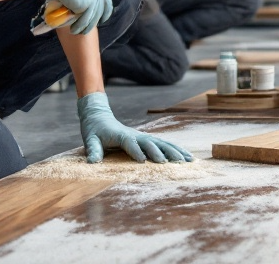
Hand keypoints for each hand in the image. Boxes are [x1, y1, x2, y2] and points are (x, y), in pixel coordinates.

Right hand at [41, 0, 112, 34]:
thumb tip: (84, 4)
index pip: (107, 3)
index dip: (105, 13)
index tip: (101, 20)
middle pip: (100, 13)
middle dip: (93, 23)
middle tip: (85, 30)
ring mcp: (96, 0)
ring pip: (92, 19)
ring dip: (84, 28)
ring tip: (76, 32)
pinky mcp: (88, 6)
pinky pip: (84, 21)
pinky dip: (79, 27)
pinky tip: (73, 31)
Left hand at [77, 92, 193, 163]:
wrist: (99, 116)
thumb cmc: (94, 130)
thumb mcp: (90, 139)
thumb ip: (93, 150)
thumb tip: (92, 162)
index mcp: (122, 135)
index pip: (130, 143)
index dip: (136, 151)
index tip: (143, 161)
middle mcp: (135, 135)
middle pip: (153, 142)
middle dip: (164, 152)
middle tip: (175, 162)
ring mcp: (142, 136)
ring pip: (162, 143)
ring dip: (176, 151)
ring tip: (189, 160)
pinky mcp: (146, 139)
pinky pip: (163, 144)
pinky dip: (175, 149)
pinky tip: (185, 156)